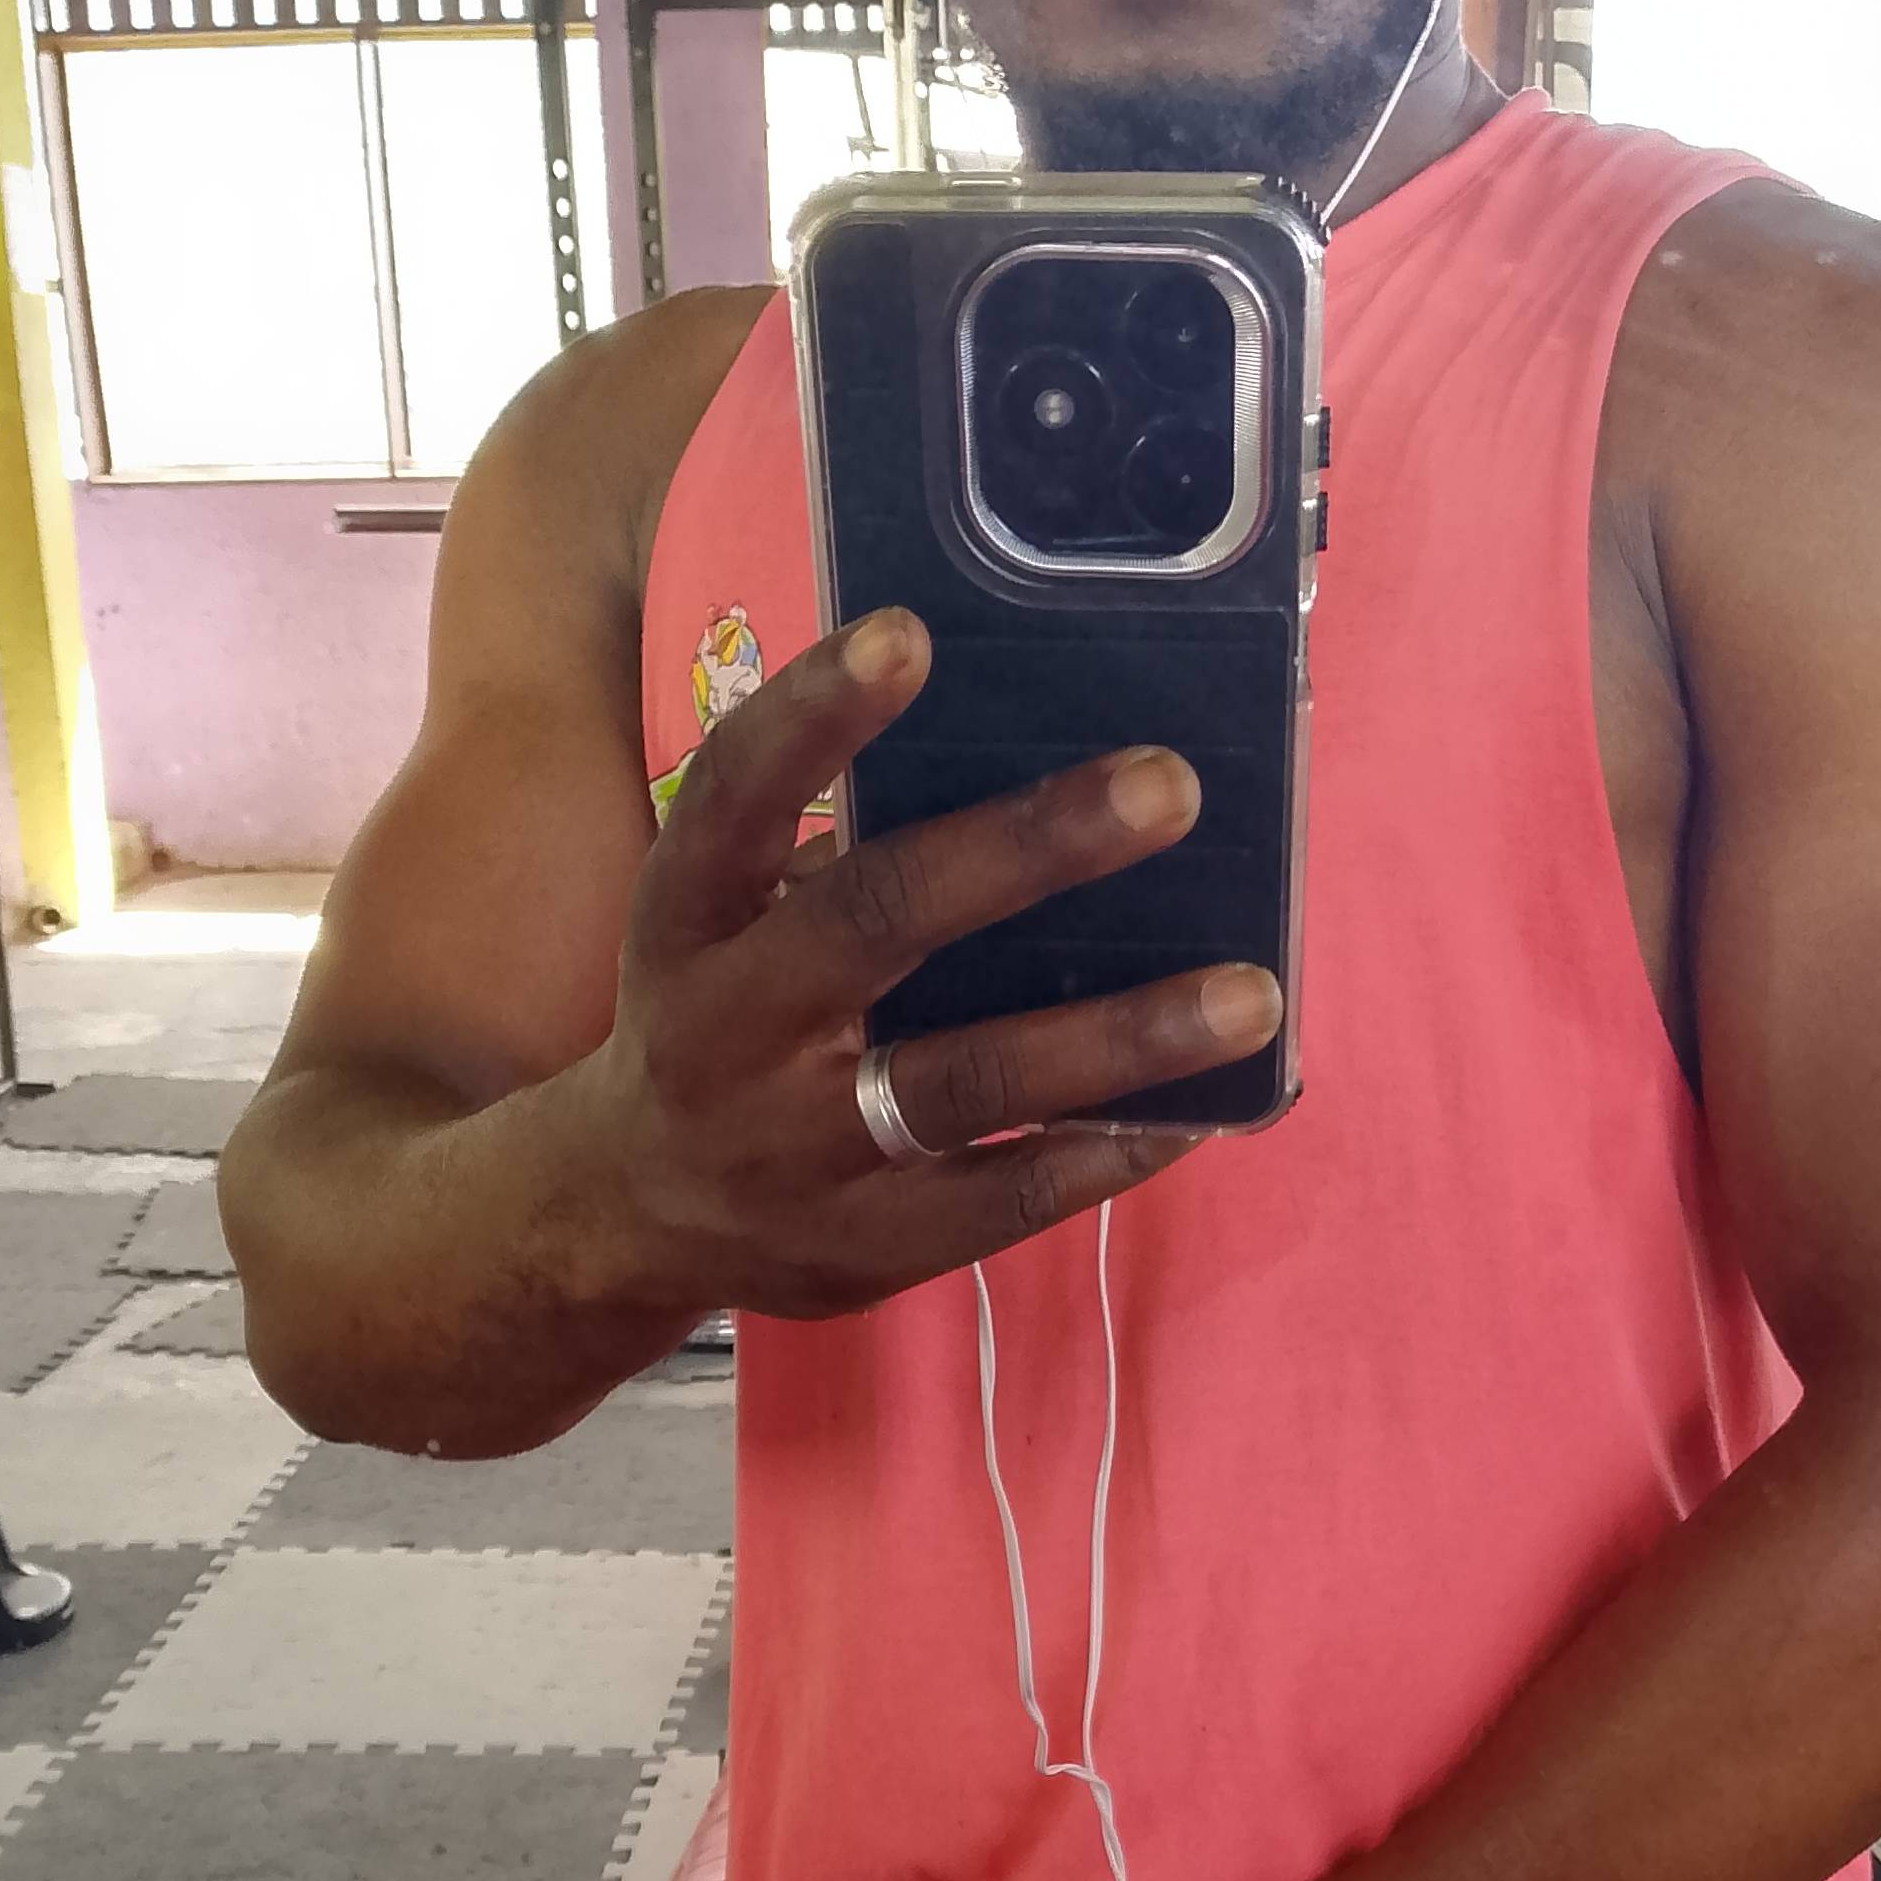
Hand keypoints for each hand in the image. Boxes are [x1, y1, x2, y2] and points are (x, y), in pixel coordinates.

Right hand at [563, 611, 1279, 1322]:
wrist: (630, 1211)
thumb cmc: (719, 1016)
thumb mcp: (725, 922)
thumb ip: (838, 855)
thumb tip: (1034, 764)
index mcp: (688, 918)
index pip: (734, 795)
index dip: (815, 714)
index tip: (908, 632)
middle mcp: (727, 1029)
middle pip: (876, 925)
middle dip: (1027, 850)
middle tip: (1169, 787)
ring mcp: (794, 1151)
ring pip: (964, 1084)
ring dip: (1116, 1038)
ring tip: (1250, 995)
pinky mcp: (861, 1248)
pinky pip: (1001, 1198)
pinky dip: (1104, 1151)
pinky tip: (1195, 1113)